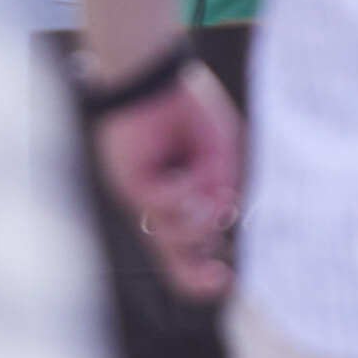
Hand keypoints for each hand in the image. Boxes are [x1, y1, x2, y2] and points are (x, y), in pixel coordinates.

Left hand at [92, 60, 246, 301]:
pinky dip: (184, 196)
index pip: (190, 249)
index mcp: (185, 203)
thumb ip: (222, 187)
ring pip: (170, 236)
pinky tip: (190, 180)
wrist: (159, 78)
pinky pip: (161, 204)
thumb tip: (216, 220)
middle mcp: (161, 206)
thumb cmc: (190, 111)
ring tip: (209, 193)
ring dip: (198, 222)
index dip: (202, 274)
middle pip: (173, 257)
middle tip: (219, 277)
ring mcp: (143, 196)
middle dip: (196, 275)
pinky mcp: (130, 181)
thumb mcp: (222, 153)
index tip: (226, 279)